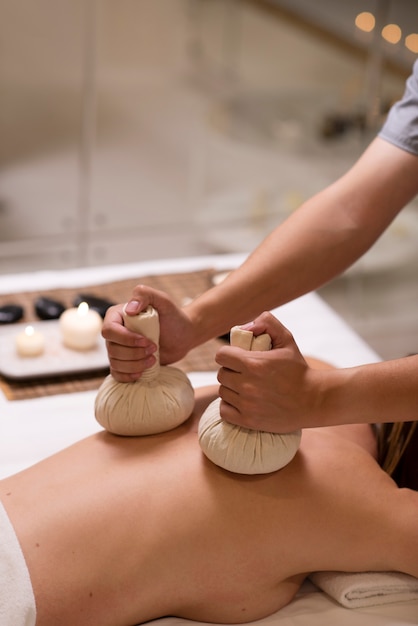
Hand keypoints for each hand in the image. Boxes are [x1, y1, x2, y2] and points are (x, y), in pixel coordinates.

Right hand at [102, 285, 193, 381]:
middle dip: (134, 353)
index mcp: (117, 315)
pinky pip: (116, 374)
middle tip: (154, 349)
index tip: (146, 341)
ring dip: (135, 365)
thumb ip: (145, 294)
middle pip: (112, 349)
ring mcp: (119, 349)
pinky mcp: (125, 363)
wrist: (183, 335)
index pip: (109, 330)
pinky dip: (127, 376)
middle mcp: (115, 332)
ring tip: (153, 359)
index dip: (126, 339)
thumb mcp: (163, 300)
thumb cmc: (173, 316)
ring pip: (115, 363)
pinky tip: (142, 373)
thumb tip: (129, 310)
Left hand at [216, 311, 321, 431]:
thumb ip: (267, 323)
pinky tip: (242, 402)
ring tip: (246, 387)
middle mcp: (247, 384)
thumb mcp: (287, 339)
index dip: (228, 355)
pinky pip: (224, 411)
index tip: (236, 358)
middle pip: (221, 374)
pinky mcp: (248, 421)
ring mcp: (247, 404)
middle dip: (231, 371)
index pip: (221, 356)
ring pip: (223, 392)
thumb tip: (244, 327)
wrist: (314, 401)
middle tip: (244, 373)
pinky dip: (229, 406)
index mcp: (253, 363)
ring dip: (231, 389)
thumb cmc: (299, 370)